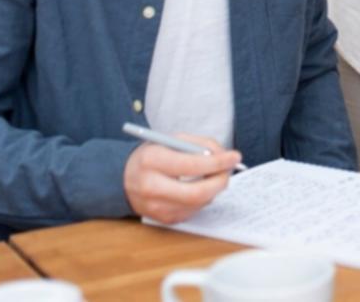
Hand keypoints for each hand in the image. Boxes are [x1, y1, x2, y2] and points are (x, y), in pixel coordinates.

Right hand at [123, 134, 239, 223]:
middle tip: (229, 171)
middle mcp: (151, 187)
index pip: (191, 165)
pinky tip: (198, 186)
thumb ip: (199, 144)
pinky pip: (194, 211)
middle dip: (220, 181)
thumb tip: (224, 156)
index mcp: (152, 161)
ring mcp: (156, 207)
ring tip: (213, 175)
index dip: (218, 162)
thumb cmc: (153, 156)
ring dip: (214, 189)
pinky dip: (203, 198)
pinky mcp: (163, 219)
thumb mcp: (172, 140)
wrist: (124, 179)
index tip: (235, 156)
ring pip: (199, 203)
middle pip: (197, 192)